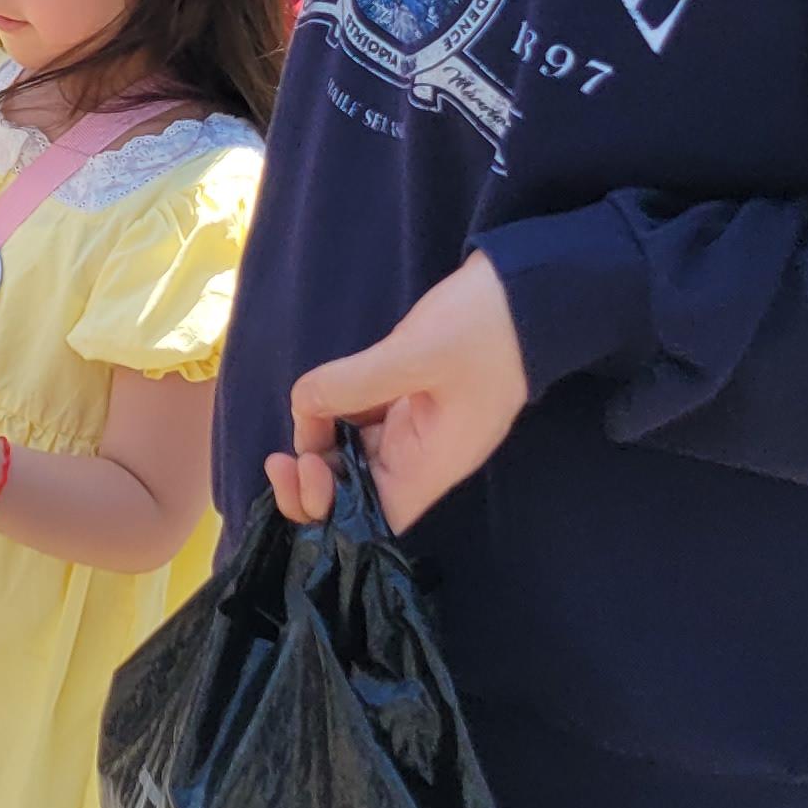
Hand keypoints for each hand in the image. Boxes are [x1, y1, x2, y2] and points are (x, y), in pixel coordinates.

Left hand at [265, 252, 527, 533]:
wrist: (527, 288)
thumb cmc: (487, 327)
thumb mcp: (420, 352)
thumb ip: (357, 382)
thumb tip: (303, 403)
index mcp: (433, 462)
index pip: (377, 519)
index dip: (334, 511)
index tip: (310, 468)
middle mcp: (421, 455)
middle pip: (356, 494)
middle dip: (314, 484)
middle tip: (280, 459)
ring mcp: (412, 427)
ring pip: (350, 457)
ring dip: (318, 445)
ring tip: (307, 408)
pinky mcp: (403, 399)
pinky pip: (357, 420)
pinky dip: (330, 414)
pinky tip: (317, 394)